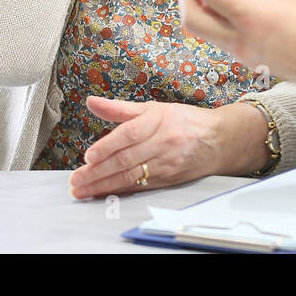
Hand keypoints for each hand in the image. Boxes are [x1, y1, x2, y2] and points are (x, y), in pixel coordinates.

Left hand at [69, 96, 249, 198]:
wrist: (219, 140)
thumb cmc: (184, 121)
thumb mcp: (153, 108)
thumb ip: (119, 108)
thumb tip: (92, 102)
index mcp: (158, 120)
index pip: (129, 134)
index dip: (107, 146)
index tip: (88, 156)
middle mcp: (163, 142)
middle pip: (126, 159)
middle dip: (98, 172)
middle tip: (77, 180)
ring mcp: (166, 163)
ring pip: (131, 176)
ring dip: (104, 185)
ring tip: (83, 190)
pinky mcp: (168, 179)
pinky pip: (140, 186)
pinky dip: (120, 190)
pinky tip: (104, 193)